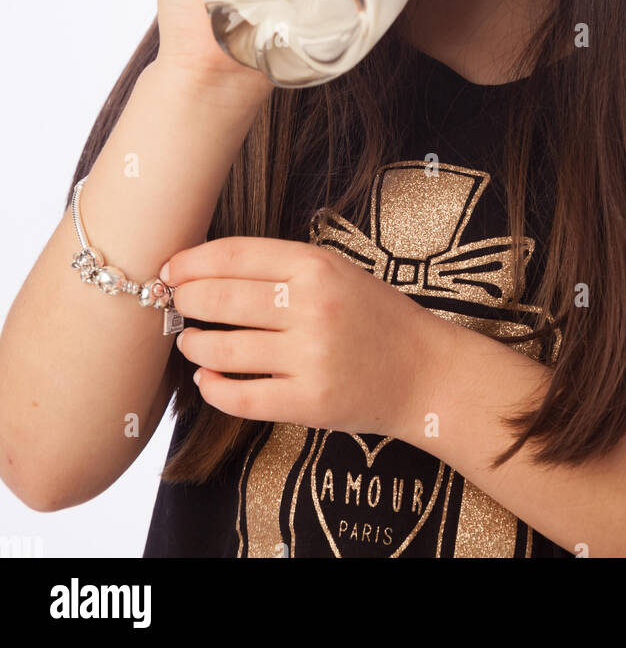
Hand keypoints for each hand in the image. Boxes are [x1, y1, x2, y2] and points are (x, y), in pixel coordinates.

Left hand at [163, 236, 437, 437]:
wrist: (423, 371)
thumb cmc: (374, 316)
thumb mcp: (337, 272)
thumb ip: (281, 268)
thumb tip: (209, 270)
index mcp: (317, 266)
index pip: (235, 255)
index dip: (193, 262)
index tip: (171, 270)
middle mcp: (312, 307)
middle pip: (221, 298)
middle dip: (186, 300)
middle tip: (173, 303)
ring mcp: (310, 357)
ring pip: (224, 349)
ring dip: (194, 344)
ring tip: (189, 340)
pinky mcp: (309, 402)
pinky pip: (242, 397)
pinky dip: (214, 388)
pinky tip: (207, 378)